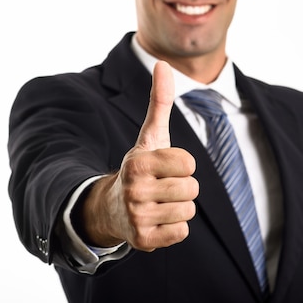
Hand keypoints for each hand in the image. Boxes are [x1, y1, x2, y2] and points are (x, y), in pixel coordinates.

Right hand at [81, 61, 197, 250]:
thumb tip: (162, 62)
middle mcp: (134, 190)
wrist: (110, 208)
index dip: (182, 165)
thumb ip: (160, 101)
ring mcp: (137, 216)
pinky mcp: (143, 240)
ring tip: (158, 203)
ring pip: (189, 211)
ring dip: (178, 207)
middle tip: (161, 188)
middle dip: (182, 188)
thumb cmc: (141, 168)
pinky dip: (173, 228)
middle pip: (192, 189)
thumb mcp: (150, 136)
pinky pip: (182, 232)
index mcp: (138, 162)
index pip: (189, 163)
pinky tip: (156, 220)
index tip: (164, 167)